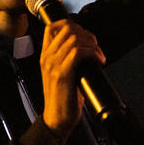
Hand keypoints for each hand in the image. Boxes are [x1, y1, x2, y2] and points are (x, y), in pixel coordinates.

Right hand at [39, 19, 105, 143]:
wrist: (57, 119)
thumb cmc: (63, 99)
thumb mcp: (61, 74)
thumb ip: (67, 60)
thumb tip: (86, 48)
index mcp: (45, 56)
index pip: (52, 27)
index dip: (72, 25)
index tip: (85, 36)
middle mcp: (47, 57)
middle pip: (67, 29)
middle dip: (87, 34)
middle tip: (95, 47)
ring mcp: (53, 65)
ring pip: (74, 39)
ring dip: (93, 44)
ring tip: (99, 56)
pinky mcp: (62, 74)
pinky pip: (79, 52)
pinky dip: (93, 53)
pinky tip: (99, 61)